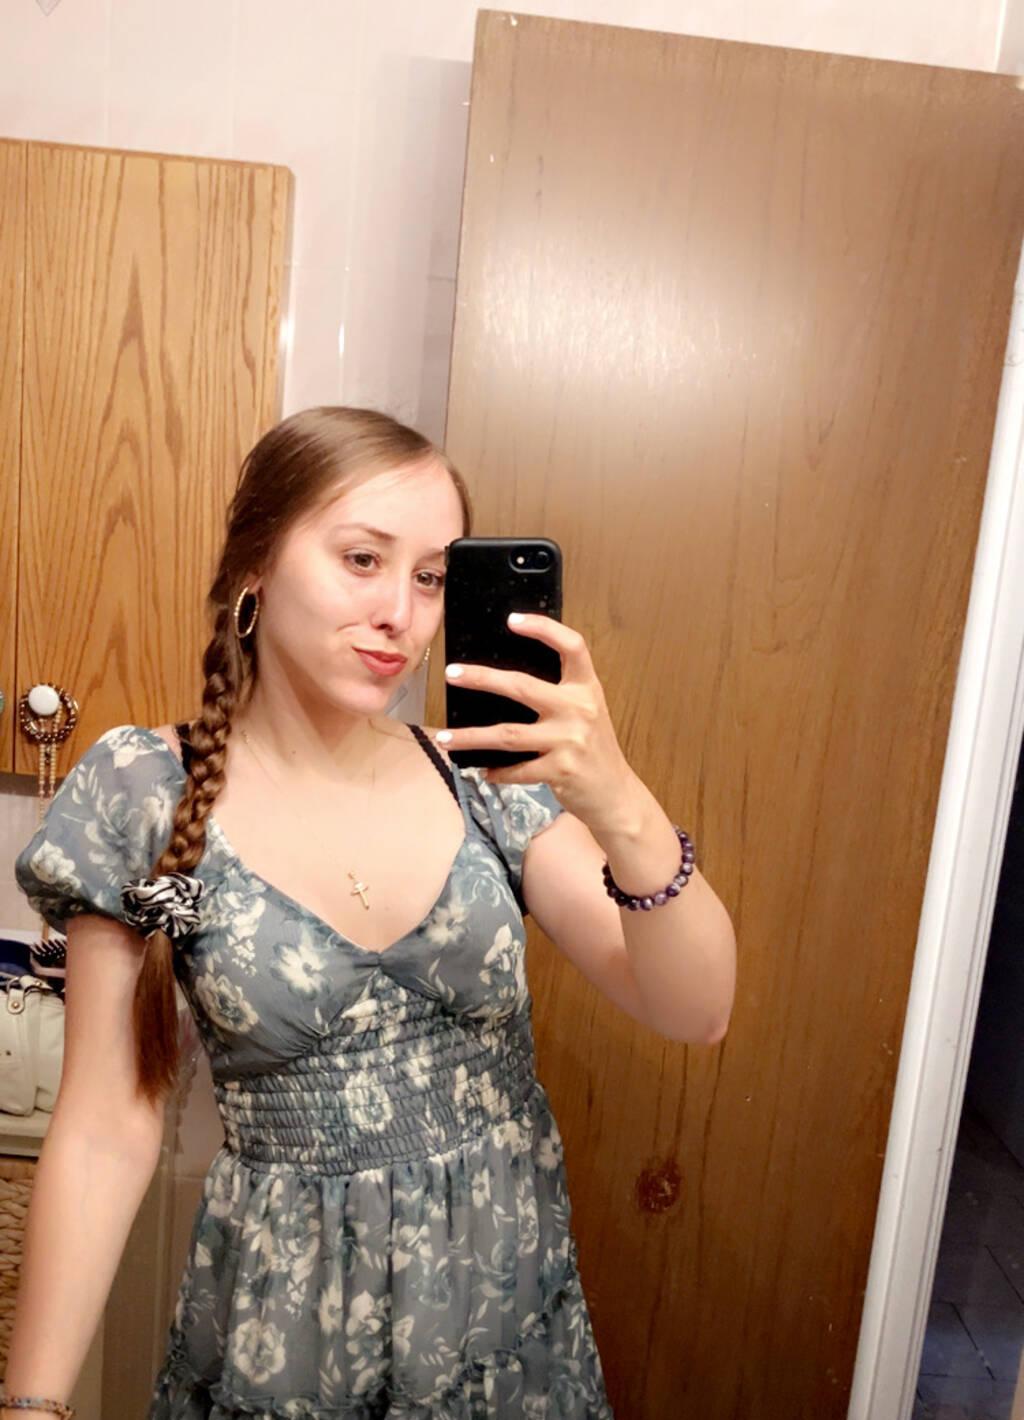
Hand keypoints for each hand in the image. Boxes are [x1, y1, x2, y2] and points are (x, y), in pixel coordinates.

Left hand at [440, 613, 637, 833]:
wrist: (616, 795)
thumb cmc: (594, 749)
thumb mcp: (587, 712)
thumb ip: (560, 694)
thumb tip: (506, 681)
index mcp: (587, 688)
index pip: (571, 646)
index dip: (543, 628)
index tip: (512, 620)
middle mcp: (579, 710)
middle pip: (522, 687)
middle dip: (482, 679)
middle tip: (451, 673)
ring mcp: (569, 741)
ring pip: (508, 734)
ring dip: (471, 737)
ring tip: (444, 737)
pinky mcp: (560, 771)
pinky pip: (517, 770)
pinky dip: (496, 771)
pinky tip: (482, 770)